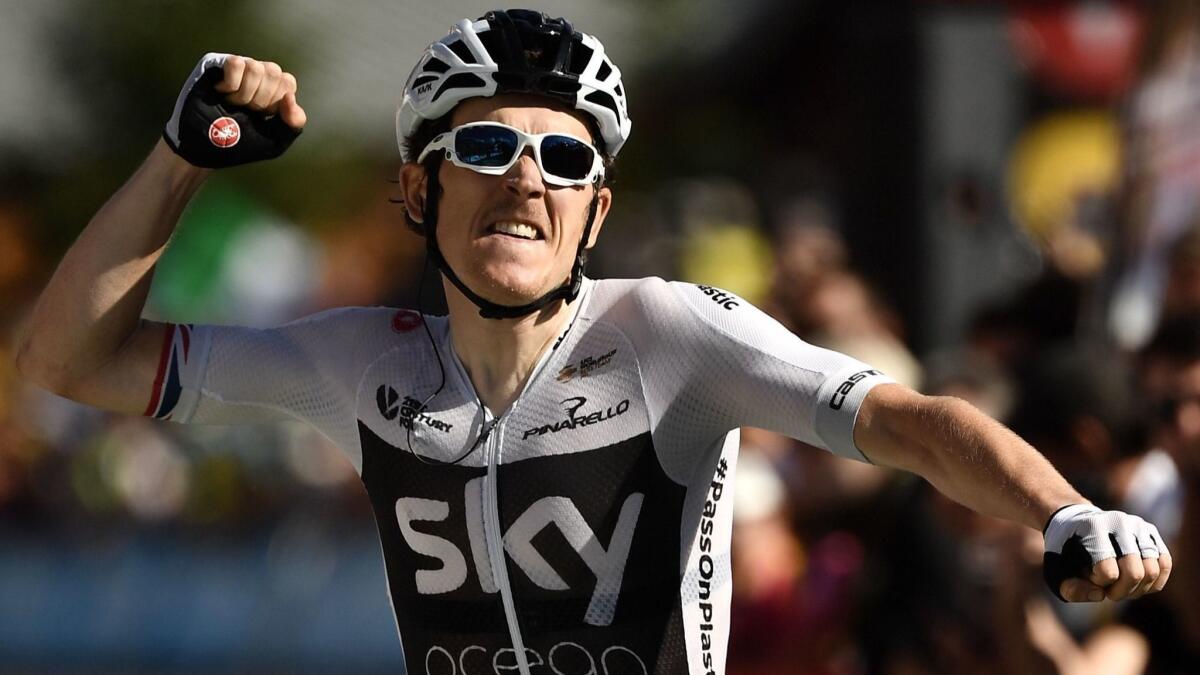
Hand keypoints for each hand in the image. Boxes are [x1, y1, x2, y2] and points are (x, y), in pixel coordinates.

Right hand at [163, 53, 304, 168]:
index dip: (275, 102)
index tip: (260, 116)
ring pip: (256, 67)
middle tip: (244, 111)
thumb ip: (293, 124)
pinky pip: (236, 63)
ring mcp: (236, 68)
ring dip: (244, 95)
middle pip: (274, 72)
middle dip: (260, 100)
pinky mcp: (216, 64)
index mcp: (272, 90)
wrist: (203, 148)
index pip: (287, 82)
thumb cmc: (237, 145)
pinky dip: (231, 85)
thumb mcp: (275, 141)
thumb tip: (290, 97)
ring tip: (231, 104)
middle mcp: (255, 75)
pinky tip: (220, 93)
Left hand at [1043, 504, 1171, 601]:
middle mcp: (1119, 521)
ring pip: (1153, 570)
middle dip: (1121, 591)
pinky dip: (1153, 582)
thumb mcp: (1056, 570)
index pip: (1108, 571)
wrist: (1073, 522)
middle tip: (1106, 590)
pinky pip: (1165, 564)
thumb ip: (1070, 589)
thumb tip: (1100, 595)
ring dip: (1137, 589)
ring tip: (1119, 586)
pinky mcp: (1151, 532)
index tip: (1088, 576)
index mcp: (1093, 527)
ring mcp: (1138, 525)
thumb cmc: (1064, 551)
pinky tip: (1136, 585)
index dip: (1099, 583)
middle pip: (1135, 573)